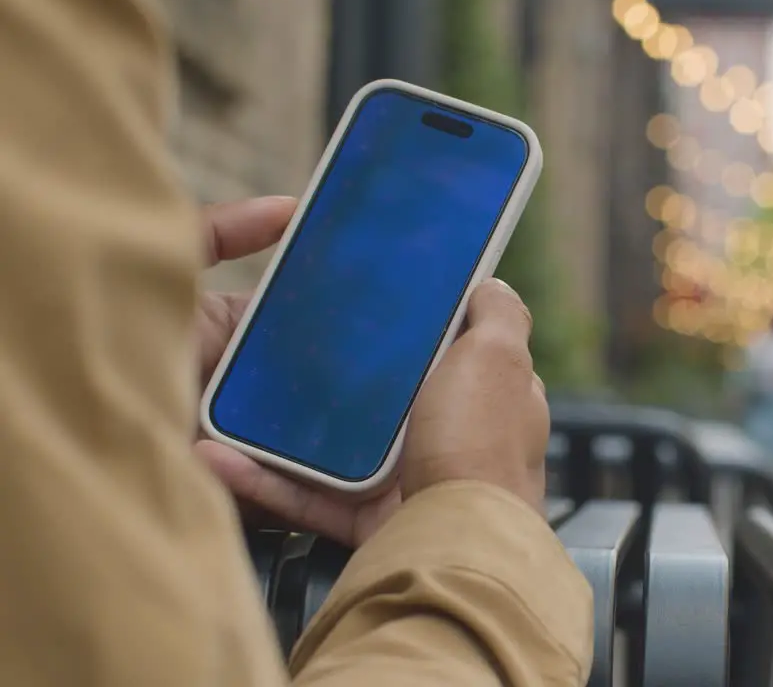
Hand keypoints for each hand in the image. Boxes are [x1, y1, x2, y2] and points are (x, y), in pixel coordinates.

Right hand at [192, 199, 548, 545]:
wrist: (458, 541)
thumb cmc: (482, 444)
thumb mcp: (499, 357)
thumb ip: (498, 316)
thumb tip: (491, 284)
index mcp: (484, 393)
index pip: (447, 347)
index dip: (410, 324)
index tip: (358, 301)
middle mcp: (451, 435)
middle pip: (383, 393)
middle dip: (333, 371)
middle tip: (279, 342)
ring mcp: (410, 478)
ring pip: (334, 444)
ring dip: (280, 425)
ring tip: (231, 398)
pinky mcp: (370, 519)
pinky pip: (307, 494)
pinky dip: (263, 477)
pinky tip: (220, 454)